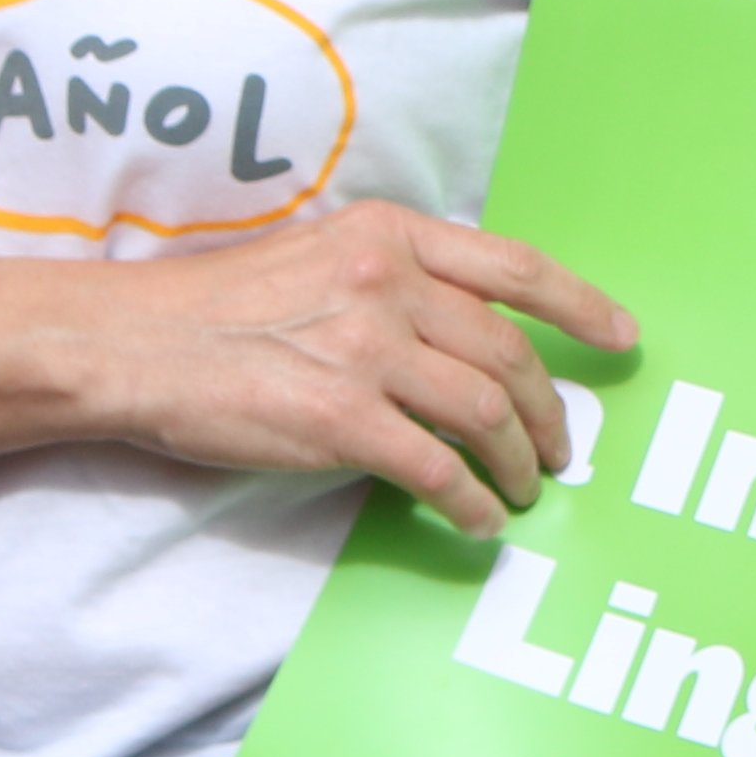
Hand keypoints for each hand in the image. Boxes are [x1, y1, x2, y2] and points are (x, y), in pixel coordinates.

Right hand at [95, 199, 635, 539]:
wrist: (133, 344)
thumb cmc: (219, 306)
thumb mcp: (320, 255)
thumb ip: (395, 277)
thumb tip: (464, 330)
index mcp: (390, 236)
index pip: (516, 267)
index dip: (582, 306)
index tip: (622, 337)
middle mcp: (389, 283)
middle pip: (510, 354)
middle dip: (551, 411)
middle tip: (563, 449)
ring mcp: (366, 351)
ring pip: (486, 412)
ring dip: (519, 461)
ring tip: (525, 489)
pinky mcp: (339, 420)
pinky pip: (436, 468)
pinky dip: (470, 502)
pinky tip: (478, 520)